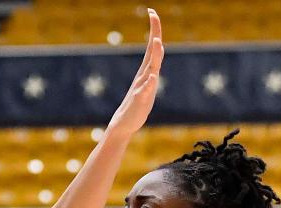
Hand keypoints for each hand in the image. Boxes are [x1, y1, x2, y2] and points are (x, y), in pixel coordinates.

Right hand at [105, 9, 163, 137]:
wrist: (124, 124)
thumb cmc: (137, 105)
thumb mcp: (147, 86)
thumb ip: (152, 72)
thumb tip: (156, 56)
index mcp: (146, 71)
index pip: (152, 47)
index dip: (154, 30)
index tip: (151, 11)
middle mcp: (144, 76)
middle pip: (151, 52)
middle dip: (154, 33)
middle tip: (153, 15)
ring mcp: (141, 87)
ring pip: (150, 69)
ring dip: (154, 55)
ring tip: (157, 42)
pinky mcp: (140, 101)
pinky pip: (145, 91)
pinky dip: (149, 84)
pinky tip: (152, 77)